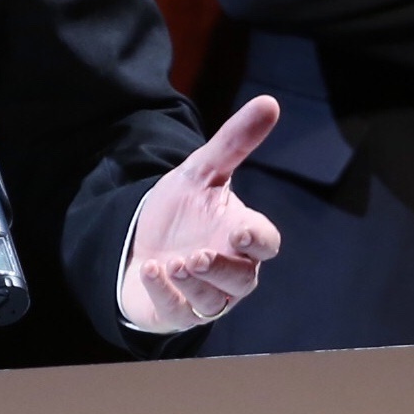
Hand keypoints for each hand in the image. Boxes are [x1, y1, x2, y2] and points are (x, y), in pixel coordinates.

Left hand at [120, 96, 285, 333]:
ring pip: (213, 300)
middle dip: (221, 268)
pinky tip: (150, 271)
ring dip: (194, 284)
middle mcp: (231, 270)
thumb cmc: (183, 212)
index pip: (265, 244)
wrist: (143, 242)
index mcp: (242, 236)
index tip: (239, 232)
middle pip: (242, 279)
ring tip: (172, 263)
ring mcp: (205, 295)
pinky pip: (178, 311)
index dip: (257, 241)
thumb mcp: (202, 173)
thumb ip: (234, 142)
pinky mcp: (177, 312)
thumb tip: (270, 101)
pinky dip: (164, 294)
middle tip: (196, 255)